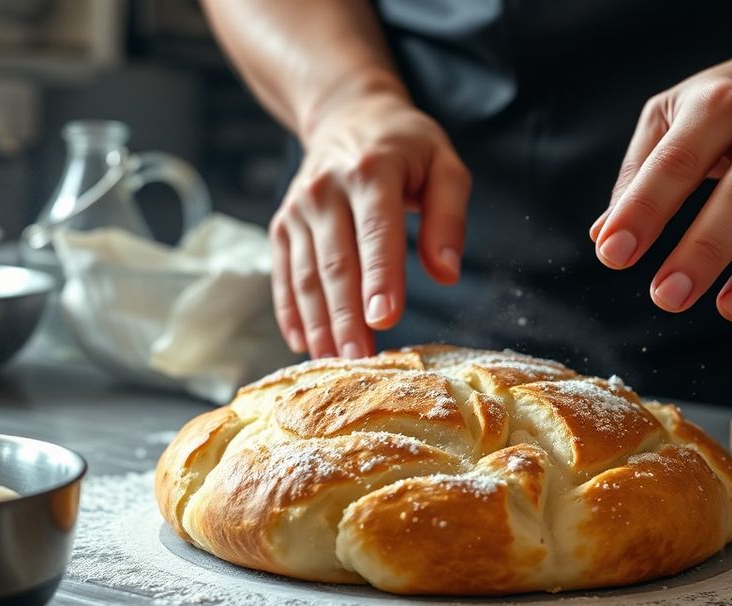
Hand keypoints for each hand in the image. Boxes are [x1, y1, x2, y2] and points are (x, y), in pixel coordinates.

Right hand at [270, 92, 470, 357]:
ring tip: (334, 364)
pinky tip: (304, 344)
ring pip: (306, 275)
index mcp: (371, 171)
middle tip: (360, 361)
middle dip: (346, 316)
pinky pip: (283, 275)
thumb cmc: (405, 148)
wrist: (346, 114)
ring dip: (319, 324)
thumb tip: (446, 273)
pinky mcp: (282, 225)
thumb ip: (449, 217)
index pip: (376, 232)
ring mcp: (297, 208)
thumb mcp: (444, 165)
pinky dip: (291, 312)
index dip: (380, 278)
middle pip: (336, 262)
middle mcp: (325, 189)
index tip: (385, 320)